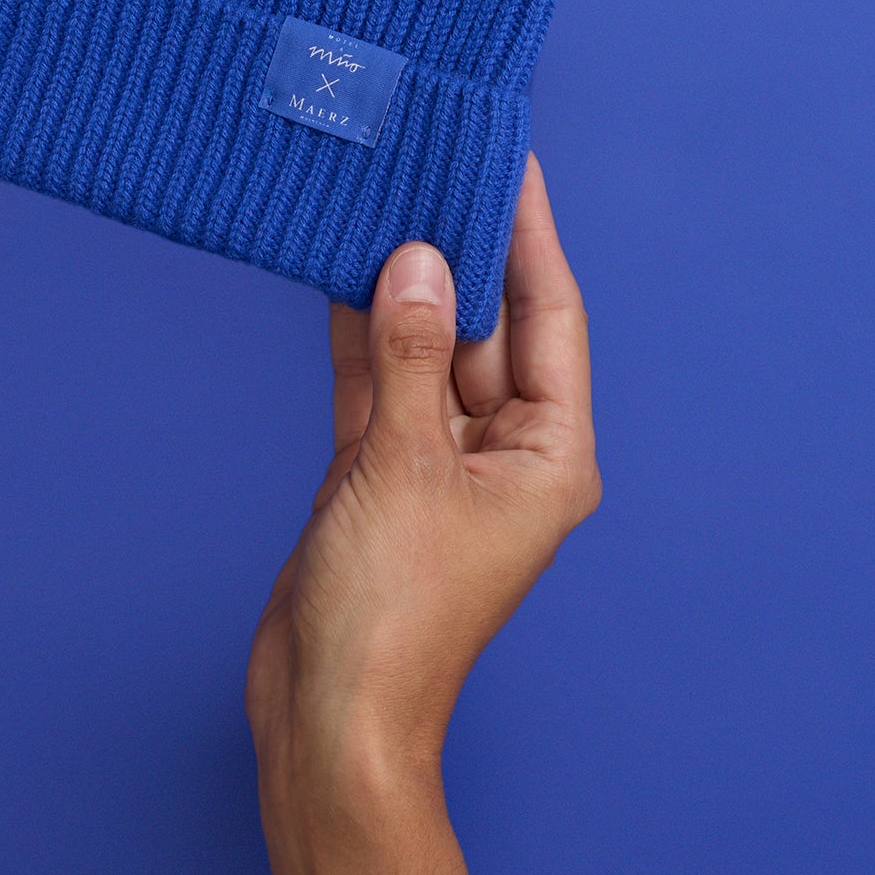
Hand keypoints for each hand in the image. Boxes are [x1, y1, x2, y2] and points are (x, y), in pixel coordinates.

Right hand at [245, 154, 599, 874]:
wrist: (327, 716)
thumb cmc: (388, 615)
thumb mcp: (401, 467)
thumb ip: (410, 357)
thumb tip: (418, 257)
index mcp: (547, 454)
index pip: (548, 315)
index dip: (529, 232)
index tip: (506, 157)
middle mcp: (503, 450)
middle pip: (487, 323)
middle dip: (457, 246)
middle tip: (428, 158)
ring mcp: (438, 461)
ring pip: (426, 346)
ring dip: (402, 280)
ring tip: (380, 192)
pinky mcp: (379, 472)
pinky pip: (378, 379)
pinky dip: (360, 329)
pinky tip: (337, 266)